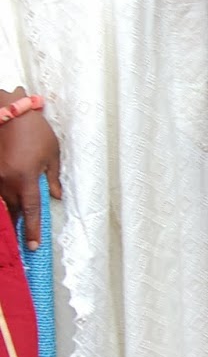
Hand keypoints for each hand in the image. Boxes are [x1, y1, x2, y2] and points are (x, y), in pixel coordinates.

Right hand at [0, 107, 61, 249]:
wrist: (8, 110)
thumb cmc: (34, 130)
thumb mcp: (51, 153)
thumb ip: (53, 178)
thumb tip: (55, 196)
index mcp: (26, 179)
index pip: (31, 211)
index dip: (32, 230)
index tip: (32, 246)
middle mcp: (7, 181)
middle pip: (14, 210)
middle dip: (19, 224)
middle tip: (24, 239)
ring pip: (2, 201)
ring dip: (10, 211)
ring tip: (16, 222)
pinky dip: (2, 198)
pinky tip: (7, 202)